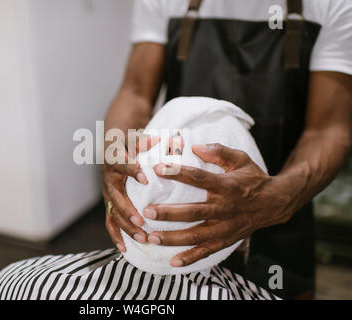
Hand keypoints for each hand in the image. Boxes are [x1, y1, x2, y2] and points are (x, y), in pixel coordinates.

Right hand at [101, 133, 159, 251]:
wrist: (113, 145)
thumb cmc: (129, 141)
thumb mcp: (137, 136)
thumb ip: (148, 139)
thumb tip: (164, 138)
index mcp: (114, 158)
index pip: (121, 163)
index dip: (132, 170)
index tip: (145, 177)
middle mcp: (108, 177)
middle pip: (115, 196)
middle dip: (128, 209)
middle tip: (142, 221)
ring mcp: (108, 192)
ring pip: (113, 212)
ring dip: (126, 226)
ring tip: (142, 237)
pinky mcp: (109, 203)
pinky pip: (110, 221)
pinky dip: (116, 235)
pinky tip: (126, 248)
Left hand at [144, 143, 294, 266]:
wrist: (274, 203)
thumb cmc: (252, 179)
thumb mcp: (241, 159)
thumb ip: (219, 151)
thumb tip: (196, 146)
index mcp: (228, 186)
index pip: (200, 178)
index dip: (178, 173)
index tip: (157, 168)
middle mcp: (226, 208)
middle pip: (194, 212)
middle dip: (169, 213)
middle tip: (147, 212)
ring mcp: (226, 227)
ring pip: (197, 235)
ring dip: (173, 238)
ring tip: (151, 238)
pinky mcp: (227, 240)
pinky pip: (207, 251)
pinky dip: (190, 258)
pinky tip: (173, 262)